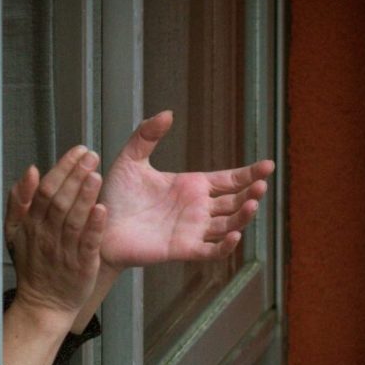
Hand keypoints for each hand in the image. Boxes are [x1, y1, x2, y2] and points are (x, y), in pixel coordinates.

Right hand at [4, 146, 106, 316]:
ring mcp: (64, 250)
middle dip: (76, 175)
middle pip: (59, 200)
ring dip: (84, 196)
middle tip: (92, 155)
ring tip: (96, 174)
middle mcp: (46, 234)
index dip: (63, 168)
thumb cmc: (34, 264)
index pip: (45, 189)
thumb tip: (29, 170)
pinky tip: (102, 209)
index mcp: (32, 223)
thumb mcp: (16, 232)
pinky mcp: (82, 265)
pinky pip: (87, 243)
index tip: (78, 150)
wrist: (44, 304)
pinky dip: (94, 226)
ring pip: (73, 219)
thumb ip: (20, 201)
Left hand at [99, 110, 273, 268]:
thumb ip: (147, 135)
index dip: (250, 173)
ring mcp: (193, 230)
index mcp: (192, 186)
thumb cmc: (115, 195)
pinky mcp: (183, 249)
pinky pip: (211, 251)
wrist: (97, 224)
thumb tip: (168, 113)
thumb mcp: (130, 159)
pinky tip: (234, 234)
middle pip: (235, 201)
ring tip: (252, 203)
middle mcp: (198, 209)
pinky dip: (225, 245)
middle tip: (261, 183)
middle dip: (251, 192)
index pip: (230, 180)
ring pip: (229, 224)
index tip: (268, 165)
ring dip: (243, 216)